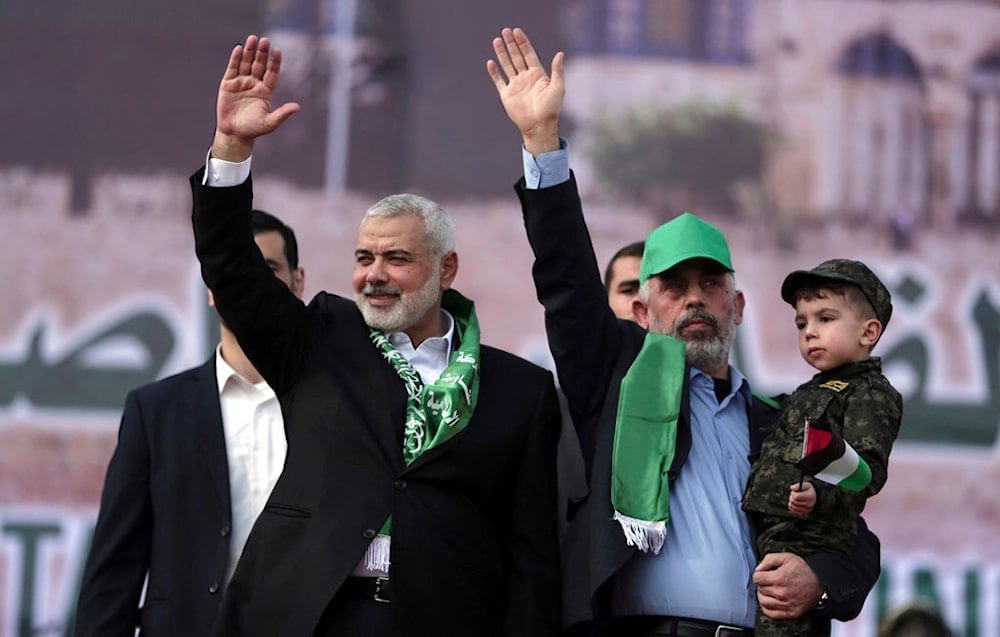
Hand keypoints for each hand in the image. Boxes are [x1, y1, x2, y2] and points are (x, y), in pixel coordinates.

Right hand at [213, 34, 300, 160]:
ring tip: (253, 39)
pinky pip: (233, 68)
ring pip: (246, 63)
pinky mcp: (228, 84)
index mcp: (266, 91)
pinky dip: (236, 59)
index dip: (275, 62)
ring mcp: (241, 82)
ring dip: (250, 51)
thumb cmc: (254, 129)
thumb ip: (282, 114)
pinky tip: (239, 49)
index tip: (277, 51)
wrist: (234, 133)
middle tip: (265, 40)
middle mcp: (254, 84)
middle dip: (262, 53)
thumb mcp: (270, 123)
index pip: (272, 73)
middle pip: (259, 65)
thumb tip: (297, 107)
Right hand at [486, 27, 564, 156]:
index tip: (517, 31)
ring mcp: (515, 85)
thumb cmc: (551, 109)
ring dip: (502, 53)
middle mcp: (525, 77)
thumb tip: (560, 53)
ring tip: (497, 41)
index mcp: (537, 74)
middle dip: (511, 44)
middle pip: (517, 57)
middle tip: (505, 31)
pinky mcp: (507, 95)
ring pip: (507, 65)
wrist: (539, 126)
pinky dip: (495, 72)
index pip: (528, 54)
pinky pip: (499, 81)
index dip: (523, 43)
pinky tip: (491, 62)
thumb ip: (557, 70)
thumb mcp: (558, 88)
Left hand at [754, 552, 823, 618]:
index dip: (759, 574)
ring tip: (769, 590)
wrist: (821, 582)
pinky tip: (770, 601)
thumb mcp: (786, 557)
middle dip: (762, 584)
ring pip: (763, 602)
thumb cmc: (804, 569)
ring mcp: (786, 604)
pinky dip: (767, 608)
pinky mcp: (791, 613)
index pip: (756, 578)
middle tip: (769, 581)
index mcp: (779, 578)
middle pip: (760, 589)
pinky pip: (771, 613)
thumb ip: (768, 560)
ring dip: (763, 595)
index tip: (764, 574)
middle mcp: (782, 593)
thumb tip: (758, 569)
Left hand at [788, 481, 815, 515]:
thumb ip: (798, 485)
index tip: (794, 491)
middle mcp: (809, 505)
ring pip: (792, 506)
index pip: (796, 496)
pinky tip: (794, 503)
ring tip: (795, 498)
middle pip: (794, 501)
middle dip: (791, 497)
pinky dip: (791, 506)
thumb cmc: (809, 490)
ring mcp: (806, 510)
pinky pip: (793, 510)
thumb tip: (792, 488)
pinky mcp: (804, 514)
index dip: (793, 493)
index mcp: (810, 497)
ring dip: (791, 501)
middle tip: (794, 494)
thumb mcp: (806, 485)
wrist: (815, 498)